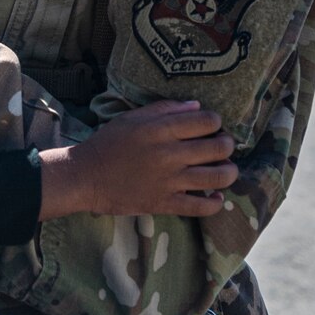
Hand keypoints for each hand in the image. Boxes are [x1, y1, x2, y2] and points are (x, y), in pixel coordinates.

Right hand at [38, 100, 237, 219]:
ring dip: (229, 172)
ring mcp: (169, 181)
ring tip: (227, 169)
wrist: (86, 177)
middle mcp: (169, 154)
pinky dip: (214, 203)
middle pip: (218, 148)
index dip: (216, 122)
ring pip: (217, 178)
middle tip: (224, 146)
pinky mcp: (164, 203)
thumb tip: (196, 106)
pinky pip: (200, 207)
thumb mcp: (132, 117)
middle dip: (227, 145)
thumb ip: (164, 109)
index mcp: (160, 129)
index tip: (213, 125)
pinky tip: (216, 197)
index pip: (206, 121)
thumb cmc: (108, 143)